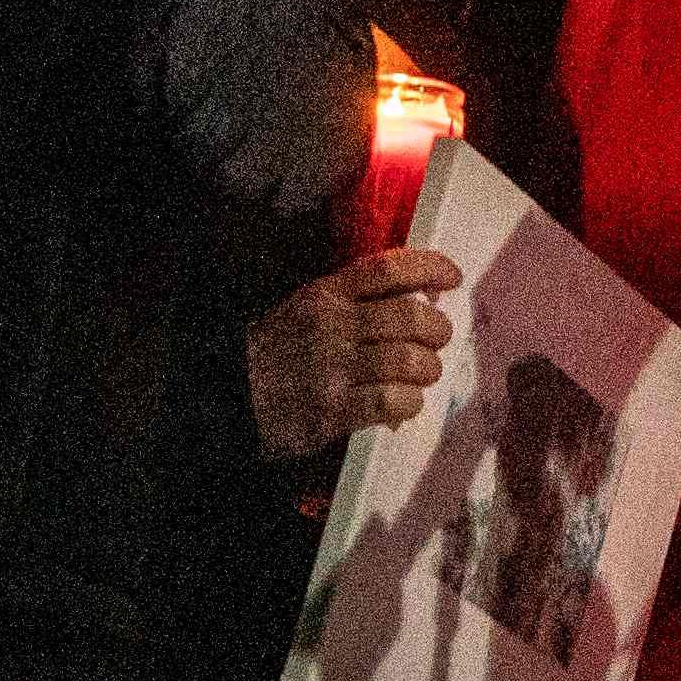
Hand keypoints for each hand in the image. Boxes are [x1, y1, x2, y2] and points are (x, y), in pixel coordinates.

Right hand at [248, 245, 464, 463]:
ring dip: (427, 370)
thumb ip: (357, 300)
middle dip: (438, 330)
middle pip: (410, 317)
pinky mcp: (332, 412)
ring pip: (409, 361)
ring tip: (421, 375)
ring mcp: (331, 370)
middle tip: (437, 341)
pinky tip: (403, 402)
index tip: (452, 277)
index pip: (388, 269)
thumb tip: (423, 297)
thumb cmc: (278, 352)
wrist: (228, 399)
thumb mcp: (308, 308)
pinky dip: (410, 402)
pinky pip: (393, 402)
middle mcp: (331, 327)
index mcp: (326, 295)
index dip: (430, 267)